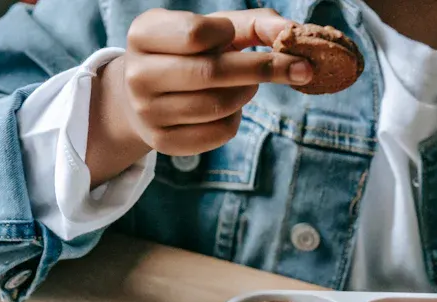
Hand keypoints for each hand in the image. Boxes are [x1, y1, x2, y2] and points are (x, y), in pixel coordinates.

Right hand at [86, 8, 310, 186]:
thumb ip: (253, 24)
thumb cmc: (188, 52)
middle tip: (298, 68)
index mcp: (143, 34)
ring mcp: (147, 112)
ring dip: (248, 93)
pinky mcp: (162, 142)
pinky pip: (217, 133)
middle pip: (211, 72)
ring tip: (249, 85)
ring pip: (218, 105)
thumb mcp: (212, 29)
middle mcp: (137, 75)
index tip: (235, 37)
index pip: (195, 33)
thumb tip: (290, 32)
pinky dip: (236, 118)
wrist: (143, 93)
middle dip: (262, 69)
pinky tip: (230, 107)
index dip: (226, 35)